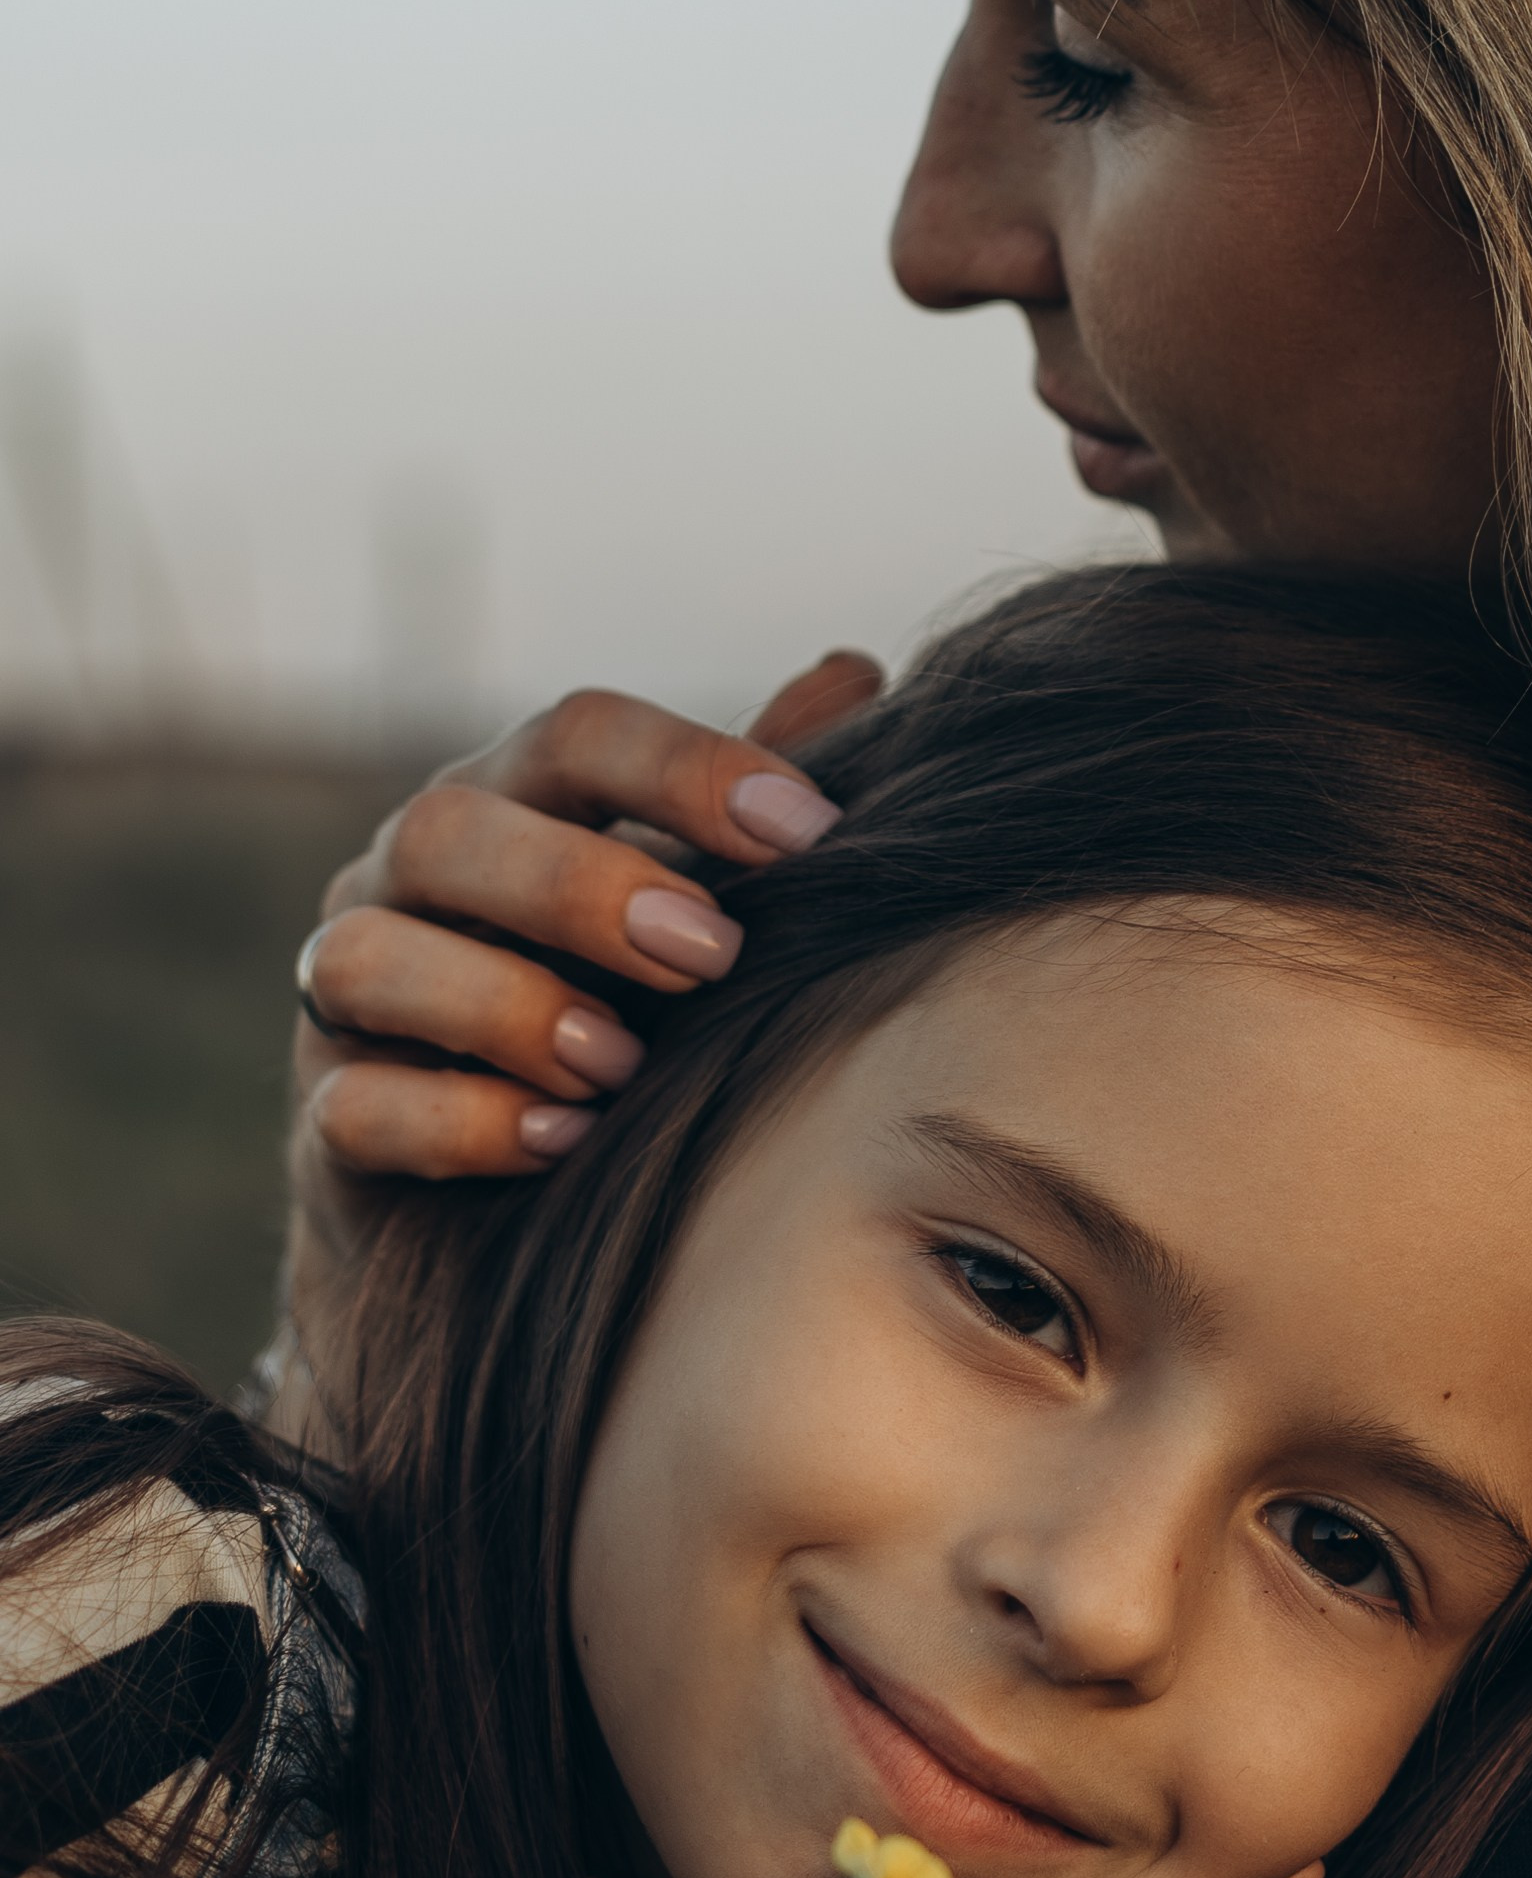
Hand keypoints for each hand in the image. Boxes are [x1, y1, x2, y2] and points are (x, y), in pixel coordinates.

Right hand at [278, 652, 879, 1420]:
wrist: (507, 1204)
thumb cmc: (620, 1011)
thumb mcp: (687, 905)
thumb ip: (743, 809)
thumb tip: (853, 674)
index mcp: (511, 805)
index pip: (574, 735)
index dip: (686, 768)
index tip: (807, 832)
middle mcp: (407, 882)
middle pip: (448, 828)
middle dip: (581, 886)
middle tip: (707, 953)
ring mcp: (351, 1003)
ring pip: (367, 958)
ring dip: (506, 1006)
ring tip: (620, 1065)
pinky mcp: (331, 1124)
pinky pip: (359, 1108)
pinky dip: (461, 1124)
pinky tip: (562, 1142)